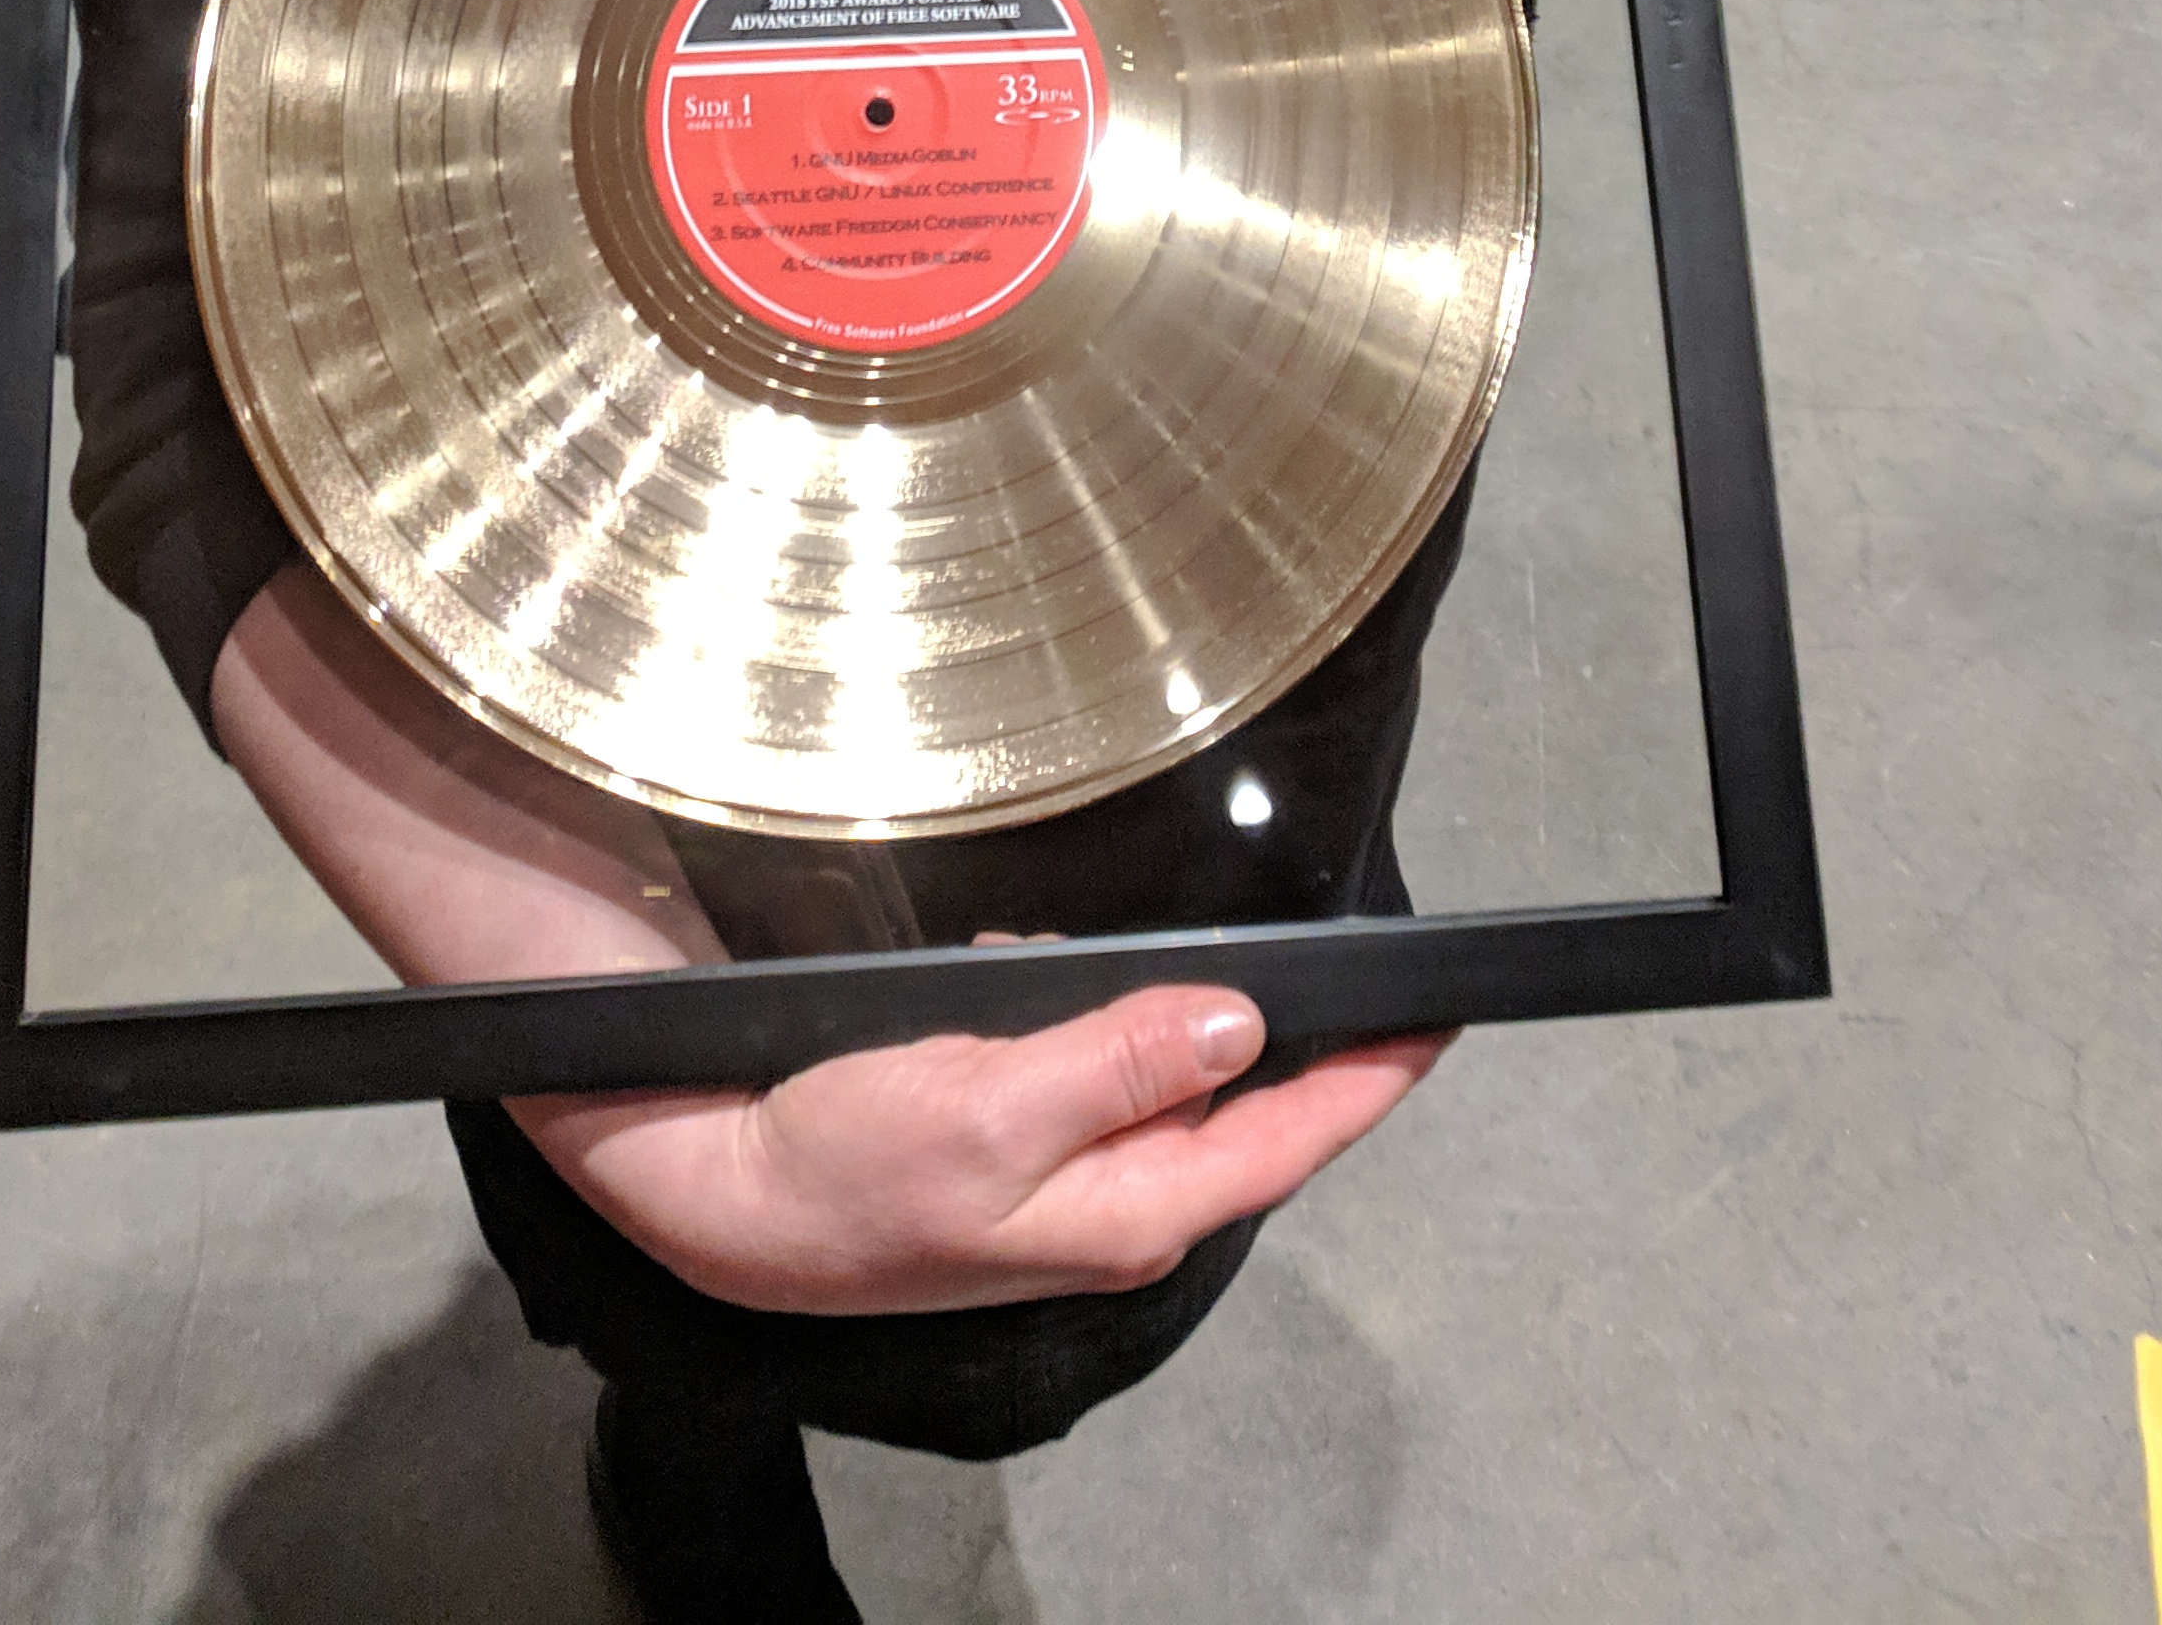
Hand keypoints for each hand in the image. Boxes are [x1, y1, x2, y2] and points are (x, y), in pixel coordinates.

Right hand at [516, 992, 1448, 1315]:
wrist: (720, 1191)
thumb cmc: (843, 1164)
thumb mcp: (986, 1106)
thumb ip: (1116, 1062)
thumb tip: (1239, 1024)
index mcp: (1130, 1209)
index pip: (1288, 1138)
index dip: (1372, 1078)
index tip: (1441, 1020)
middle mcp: (1115, 1202)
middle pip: (1245, 1112)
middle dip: (1295, 1033)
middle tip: (1345, 955)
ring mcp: (1065, 1178)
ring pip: (1169, 1078)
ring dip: (1171, 1010)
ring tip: (1131, 951)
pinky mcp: (1018, 1142)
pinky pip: (1098, 1067)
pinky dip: (1093, 1010)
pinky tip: (1041, 972)